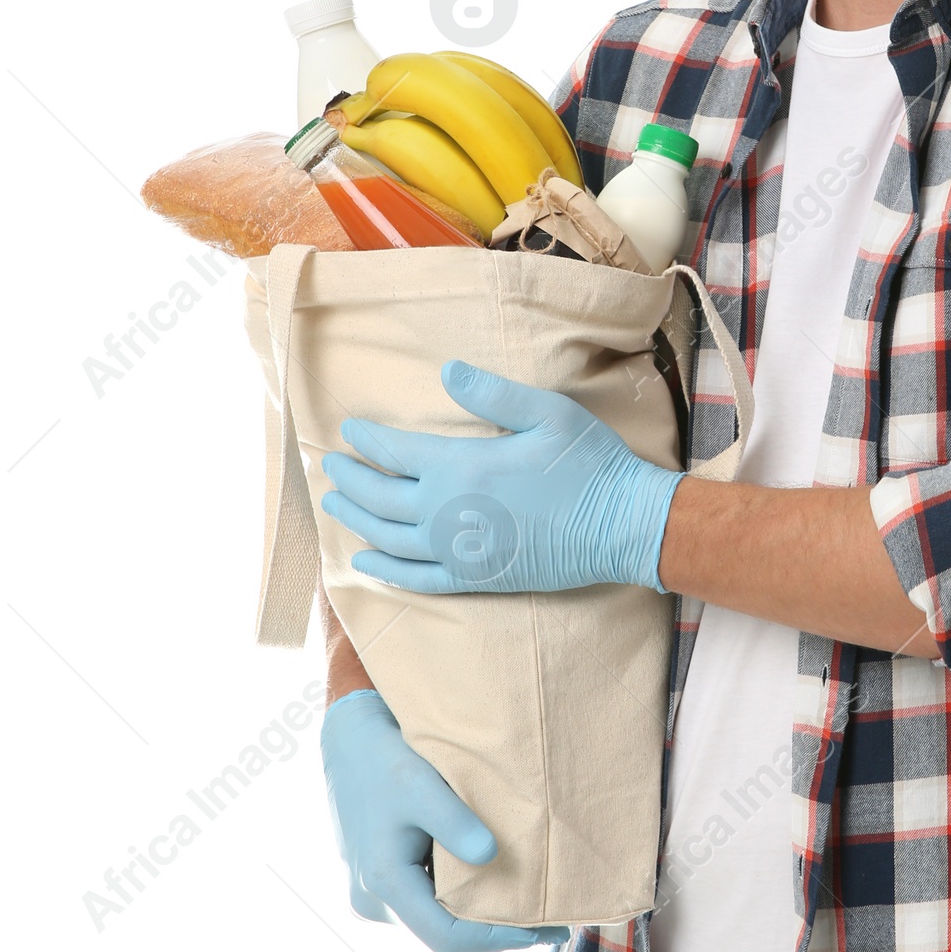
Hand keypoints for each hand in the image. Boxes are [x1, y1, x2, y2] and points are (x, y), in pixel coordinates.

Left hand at [319, 362, 683, 595]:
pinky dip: (386, 570)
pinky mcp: (475, 578)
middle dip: (350, 479)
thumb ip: (492, 393)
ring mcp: (459, 552)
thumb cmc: (588, 464)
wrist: (621, 526)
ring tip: (335, 506)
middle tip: (329, 466)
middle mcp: (448, 514)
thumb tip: (446, 372)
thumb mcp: (547, 413)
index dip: (367, 440)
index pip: (395, 453)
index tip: (348, 430)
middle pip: (380, 497)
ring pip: (389, 538)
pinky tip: (367, 561)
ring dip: (357, 520)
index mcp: (462, 468)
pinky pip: (416, 579)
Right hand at [319, 689, 565, 951]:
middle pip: (443, 933)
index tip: (542, 929)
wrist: (349, 739)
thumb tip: (490, 855)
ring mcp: (377, 893)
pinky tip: (500, 881)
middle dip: (496, 930)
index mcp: (382, 884)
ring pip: (437, 917)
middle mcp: (374, 900)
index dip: (496, 940)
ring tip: (533, 902)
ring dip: (481, 915)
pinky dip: (464, 895)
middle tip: (550, 919)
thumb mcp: (419, 784)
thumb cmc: (384, 758)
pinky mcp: (386, 879)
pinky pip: (429, 899)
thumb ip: (453, 821)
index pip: (445, 937)